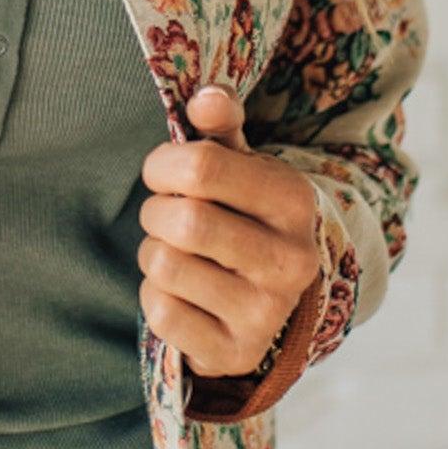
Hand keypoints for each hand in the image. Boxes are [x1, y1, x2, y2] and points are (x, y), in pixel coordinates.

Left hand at [137, 84, 320, 380]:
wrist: (268, 298)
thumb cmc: (242, 213)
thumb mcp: (240, 163)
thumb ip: (220, 125)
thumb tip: (206, 96)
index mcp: (294, 201)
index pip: (203, 166)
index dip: (163, 164)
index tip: (162, 172)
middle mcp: (292, 260)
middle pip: (183, 220)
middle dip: (156, 211)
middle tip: (165, 214)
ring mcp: (268, 313)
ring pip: (165, 265)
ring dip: (153, 253)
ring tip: (177, 252)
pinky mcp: (238, 352)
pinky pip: (162, 313)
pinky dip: (156, 297)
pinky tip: (183, 292)